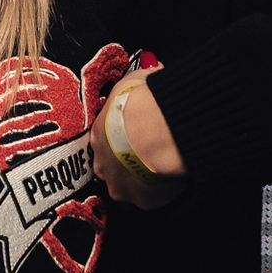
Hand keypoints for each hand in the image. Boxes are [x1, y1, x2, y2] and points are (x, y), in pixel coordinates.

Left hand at [90, 67, 187, 209]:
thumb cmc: (140, 103)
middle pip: (113, 171)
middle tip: (148, 157)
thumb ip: (138, 83)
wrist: (154, 128)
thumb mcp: (133, 82)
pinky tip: (174, 180)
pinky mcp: (143, 201)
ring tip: (162, 170)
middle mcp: (104, 165)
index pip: (105, 145)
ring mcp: (122, 186)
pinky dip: (163, 192)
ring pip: (130, 189)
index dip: (120, 142)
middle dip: (128, 166)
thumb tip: (150, 72)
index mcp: (97, 136)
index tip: (132, 140)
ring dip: (143, 182)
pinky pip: (152, 200)